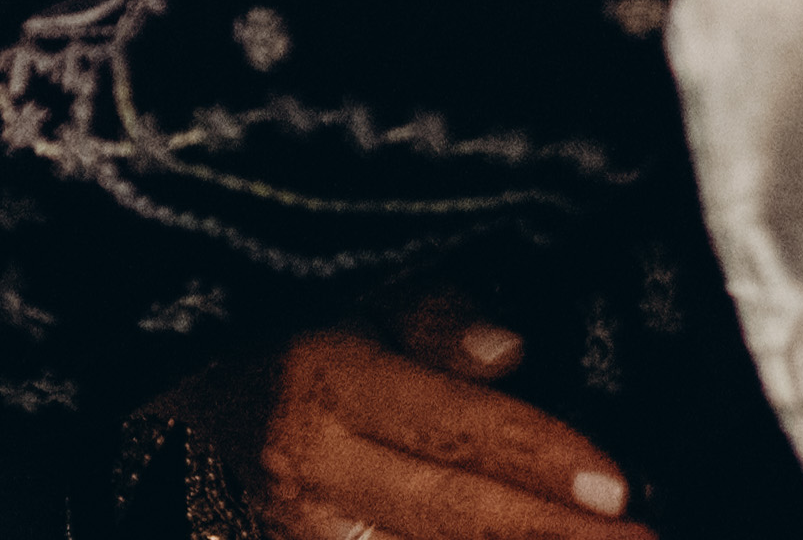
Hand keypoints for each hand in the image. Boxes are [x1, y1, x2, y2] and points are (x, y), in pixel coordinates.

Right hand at [194, 306, 649, 539]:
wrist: (184, 388)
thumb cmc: (288, 320)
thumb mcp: (351, 288)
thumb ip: (433, 317)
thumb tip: (509, 351)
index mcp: (325, 384)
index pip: (451, 429)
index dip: (538, 457)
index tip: (618, 484)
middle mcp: (311, 473)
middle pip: (451, 517)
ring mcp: (302, 534)